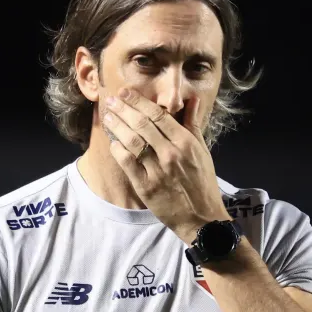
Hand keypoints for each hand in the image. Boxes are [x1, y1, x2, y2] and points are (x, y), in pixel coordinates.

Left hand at [103, 88, 230, 242]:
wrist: (202, 218)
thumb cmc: (203, 183)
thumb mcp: (203, 151)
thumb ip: (193, 124)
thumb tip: (192, 100)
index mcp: (186, 143)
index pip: (158, 115)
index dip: (140, 101)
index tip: (126, 92)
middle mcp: (170, 154)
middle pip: (142, 125)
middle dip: (124, 109)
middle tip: (112, 99)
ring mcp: (157, 170)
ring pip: (132, 142)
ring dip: (117, 126)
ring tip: (108, 116)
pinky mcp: (146, 187)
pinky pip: (127, 163)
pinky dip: (118, 150)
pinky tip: (113, 142)